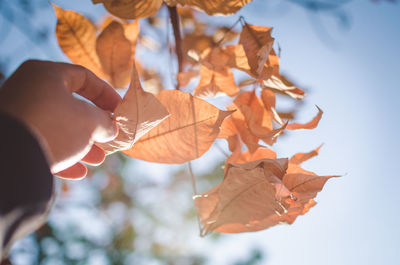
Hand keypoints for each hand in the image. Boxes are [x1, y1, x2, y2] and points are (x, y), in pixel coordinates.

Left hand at [0, 60, 121, 178]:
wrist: (9, 157)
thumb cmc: (56, 127)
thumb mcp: (90, 121)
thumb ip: (105, 122)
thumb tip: (109, 128)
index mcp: (46, 74)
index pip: (84, 77)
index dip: (106, 93)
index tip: (120, 110)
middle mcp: (28, 90)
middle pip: (70, 106)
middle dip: (94, 125)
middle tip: (109, 137)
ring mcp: (17, 115)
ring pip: (57, 128)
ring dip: (82, 145)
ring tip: (98, 159)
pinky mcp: (12, 140)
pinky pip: (42, 145)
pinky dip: (62, 156)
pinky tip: (79, 172)